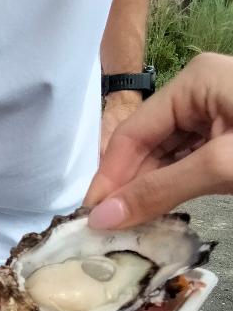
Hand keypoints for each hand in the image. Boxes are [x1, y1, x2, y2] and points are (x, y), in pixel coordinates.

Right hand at [87, 53, 232, 227]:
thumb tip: (103, 218)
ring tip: (128, 226)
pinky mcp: (231, 136)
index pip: (133, 132)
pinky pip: (192, 162)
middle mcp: (200, 92)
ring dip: (151, 190)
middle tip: (108, 228)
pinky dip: (176, 187)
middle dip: (129, 186)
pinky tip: (158, 212)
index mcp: (193, 82)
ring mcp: (218, 114)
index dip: (110, 176)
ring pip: (169, 156)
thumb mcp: (222, 165)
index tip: (91, 216)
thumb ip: (162, 190)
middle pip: (149, 144)